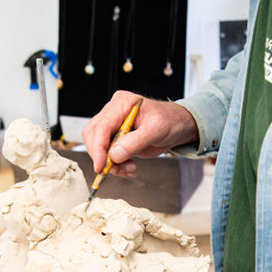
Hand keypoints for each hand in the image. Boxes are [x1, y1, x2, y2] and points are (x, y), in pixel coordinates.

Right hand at [82, 90, 197, 178]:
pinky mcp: (115, 138)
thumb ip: (135, 142)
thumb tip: (114, 155)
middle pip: (93, 136)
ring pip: (98, 147)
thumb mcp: (157, 130)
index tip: (101, 166)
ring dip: (111, 163)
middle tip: (118, 169)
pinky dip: (116, 165)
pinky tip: (129, 168)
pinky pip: (107, 154)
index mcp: (122, 103)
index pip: (101, 126)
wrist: (177, 126)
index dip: (98, 147)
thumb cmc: (170, 121)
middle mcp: (113, 112)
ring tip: (130, 168)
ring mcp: (113, 125)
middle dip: (103, 156)